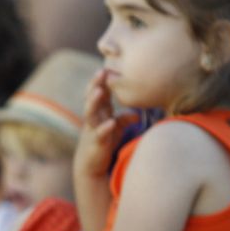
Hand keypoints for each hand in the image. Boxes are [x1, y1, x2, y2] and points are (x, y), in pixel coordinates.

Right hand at [72, 69, 127, 185]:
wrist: (91, 165)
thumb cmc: (104, 142)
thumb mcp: (117, 128)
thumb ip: (125, 117)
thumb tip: (138, 112)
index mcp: (99, 112)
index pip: (99, 91)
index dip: (102, 80)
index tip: (109, 65)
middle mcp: (93, 118)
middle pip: (92, 97)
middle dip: (95, 84)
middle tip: (102, 71)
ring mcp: (92, 129)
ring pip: (90, 113)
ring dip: (94, 101)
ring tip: (99, 91)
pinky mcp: (95, 143)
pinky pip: (99, 134)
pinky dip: (105, 128)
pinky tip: (111, 122)